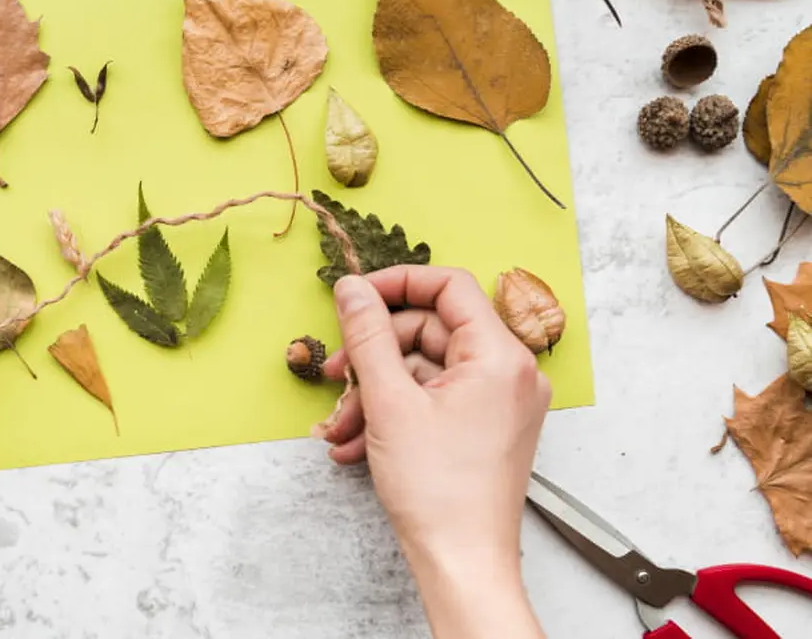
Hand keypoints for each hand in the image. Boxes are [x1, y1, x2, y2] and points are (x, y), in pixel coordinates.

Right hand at [319, 267, 549, 638]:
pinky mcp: (486, 428)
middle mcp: (510, 374)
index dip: (396, 284)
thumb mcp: (389, 402)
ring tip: (340, 428)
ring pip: (424, 372)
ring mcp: (500, 403)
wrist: (462, 563)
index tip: (355, 296)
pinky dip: (394, 414)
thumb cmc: (438, 491)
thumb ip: (367, 335)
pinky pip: (434, 401)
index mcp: (500, 356)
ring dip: (375, 393)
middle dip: (374, 355)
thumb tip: (352, 289)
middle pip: (429, 332)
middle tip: (336, 377)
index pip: (448, 287)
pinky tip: (357, 443)